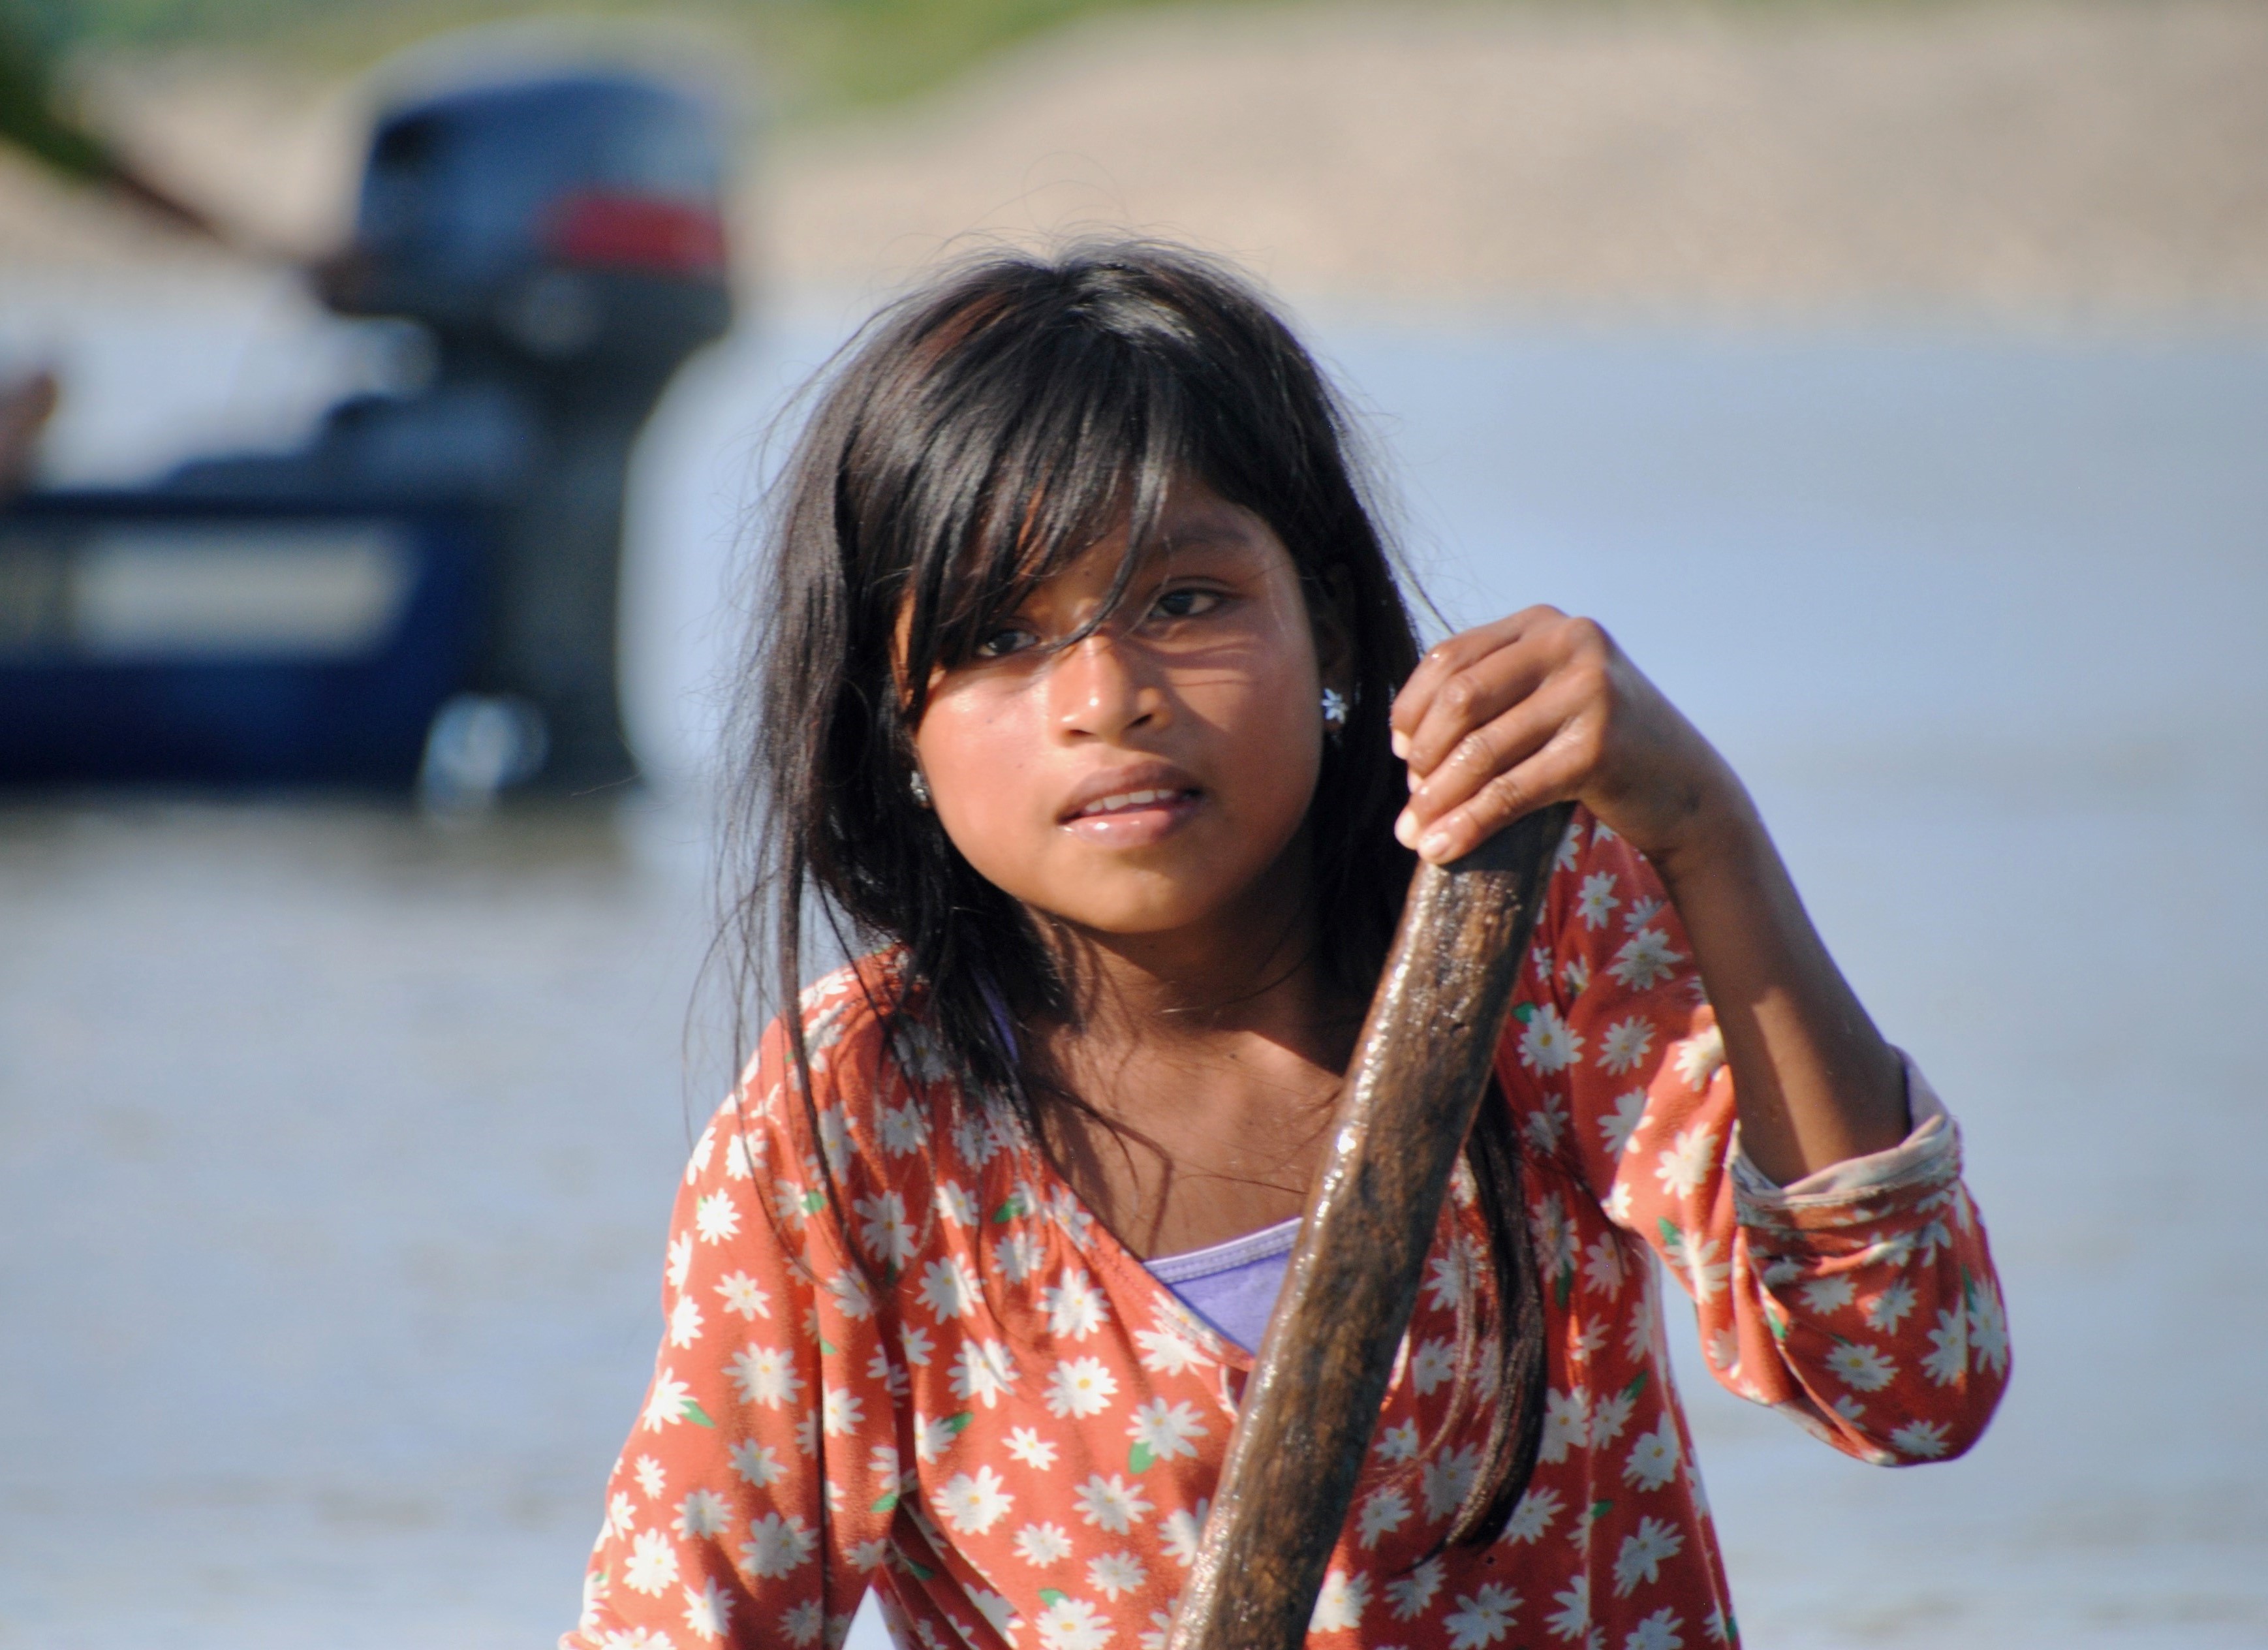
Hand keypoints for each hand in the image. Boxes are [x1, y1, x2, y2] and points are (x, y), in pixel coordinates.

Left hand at [1389, 606, 1745, 868]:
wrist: (1687, 788)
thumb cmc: (1602, 745)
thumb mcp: (1549, 697)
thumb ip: (1493, 695)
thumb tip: (1403, 743)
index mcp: (1545, 623)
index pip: (1451, 657)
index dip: (1412, 708)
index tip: (1401, 752)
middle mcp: (1569, 643)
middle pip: (1459, 699)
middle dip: (1423, 756)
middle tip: (1413, 799)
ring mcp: (1588, 692)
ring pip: (1480, 750)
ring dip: (1437, 799)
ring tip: (1415, 833)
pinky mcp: (1597, 747)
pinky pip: (1510, 791)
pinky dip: (1468, 824)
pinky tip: (1442, 849)